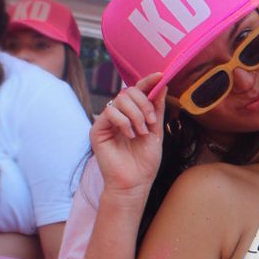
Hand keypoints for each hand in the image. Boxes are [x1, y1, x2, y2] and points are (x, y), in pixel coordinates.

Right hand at [90, 72, 165, 194]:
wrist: (135, 182)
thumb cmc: (145, 161)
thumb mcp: (156, 132)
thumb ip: (157, 109)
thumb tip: (162, 85)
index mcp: (133, 114)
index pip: (138, 91)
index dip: (148, 81)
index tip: (160, 76)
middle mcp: (119, 115)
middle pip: (129, 91)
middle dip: (144, 104)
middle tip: (150, 122)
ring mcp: (107, 121)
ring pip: (120, 100)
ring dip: (136, 115)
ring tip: (141, 132)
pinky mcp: (97, 129)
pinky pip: (110, 112)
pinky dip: (124, 122)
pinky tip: (129, 136)